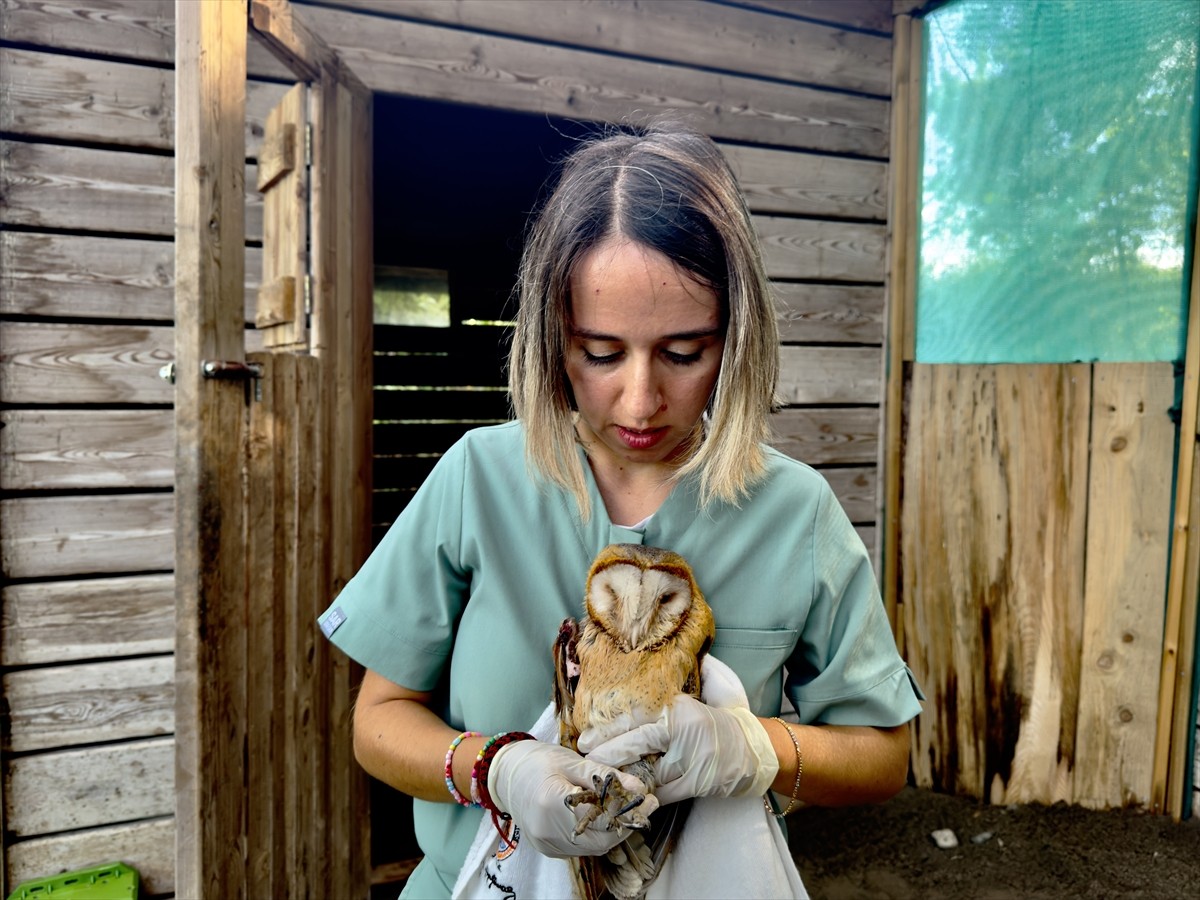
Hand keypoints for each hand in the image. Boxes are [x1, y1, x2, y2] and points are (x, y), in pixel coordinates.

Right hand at [488, 740, 658, 857]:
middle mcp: (548, 831)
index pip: (602, 818)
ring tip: (627, 809)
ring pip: (593, 847)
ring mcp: (547, 844)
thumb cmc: (537, 760)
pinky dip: (596, 835)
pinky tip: (604, 817)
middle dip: (625, 823)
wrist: (505, 774)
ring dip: (613, 830)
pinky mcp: (548, 848)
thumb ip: (606, 776)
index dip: (628, 811)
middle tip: (644, 806)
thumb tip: (639, 788)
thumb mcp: (571, 761)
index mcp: (553, 804)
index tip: (649, 800)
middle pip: (600, 839)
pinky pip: (581, 847)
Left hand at [579, 695, 778, 805]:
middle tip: (585, 758)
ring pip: (646, 771)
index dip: (609, 729)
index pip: (637, 717)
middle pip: (637, 743)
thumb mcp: (705, 691)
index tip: (586, 737)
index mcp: (680, 707)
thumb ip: (681, 680)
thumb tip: (658, 655)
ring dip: (621, 776)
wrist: (755, 749)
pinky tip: (626, 792)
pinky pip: (661, 792)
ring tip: (599, 777)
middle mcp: (683, 732)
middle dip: (607, 752)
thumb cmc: (725, 718)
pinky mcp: (695, 783)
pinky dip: (643, 792)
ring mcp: (689, 760)